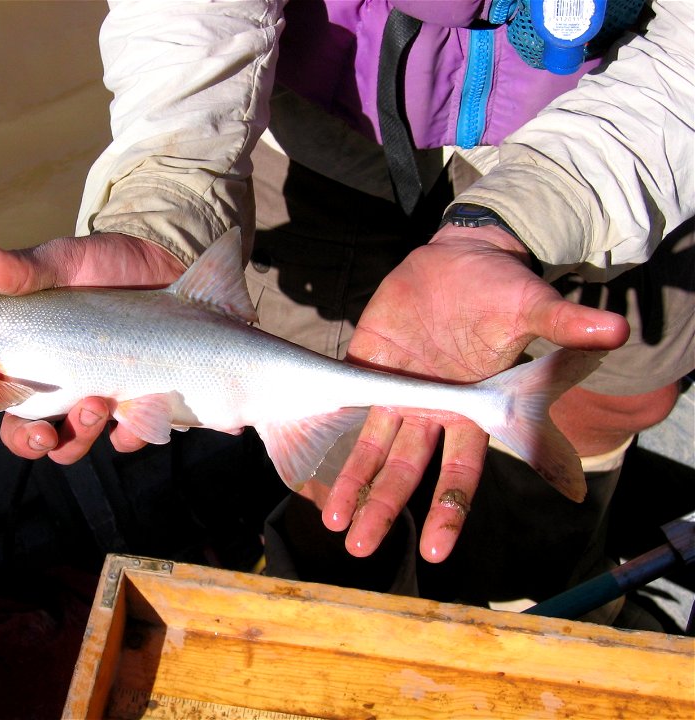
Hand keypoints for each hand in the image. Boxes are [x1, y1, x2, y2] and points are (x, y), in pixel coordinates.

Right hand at [0, 232, 184, 461]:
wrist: (162, 260)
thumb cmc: (99, 263)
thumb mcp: (60, 262)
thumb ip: (18, 269)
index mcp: (13, 351)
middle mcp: (45, 382)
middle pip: (19, 431)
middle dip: (27, 441)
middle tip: (42, 434)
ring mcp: (87, 395)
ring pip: (67, 442)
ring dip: (76, 437)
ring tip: (97, 404)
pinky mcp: (130, 401)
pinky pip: (125, 435)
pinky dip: (128, 433)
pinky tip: (135, 411)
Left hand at [320, 225, 629, 561]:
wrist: (460, 258)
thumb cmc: (501, 288)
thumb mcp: (532, 305)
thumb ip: (564, 324)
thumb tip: (616, 329)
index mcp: (472, 410)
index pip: (461, 472)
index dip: (449, 510)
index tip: (436, 550)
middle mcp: (432, 411)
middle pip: (407, 472)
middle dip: (384, 509)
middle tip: (359, 547)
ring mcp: (396, 392)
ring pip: (372, 448)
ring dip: (353, 484)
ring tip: (332, 521)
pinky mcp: (367, 365)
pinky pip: (344, 404)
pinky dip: (326, 430)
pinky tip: (306, 461)